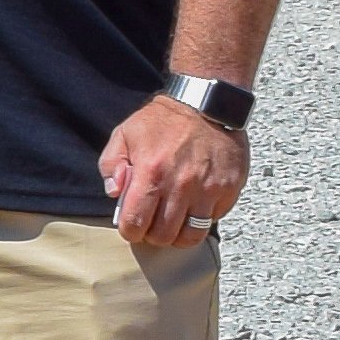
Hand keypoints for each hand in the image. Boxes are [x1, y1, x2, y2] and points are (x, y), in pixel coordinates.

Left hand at [97, 97, 247, 250]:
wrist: (205, 104)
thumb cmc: (162, 122)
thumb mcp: (124, 135)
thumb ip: (111, 166)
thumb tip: (114, 194)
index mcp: (151, 172)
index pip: (135, 224)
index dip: (130, 231)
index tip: (132, 226)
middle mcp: (181, 185)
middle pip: (164, 235)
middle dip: (153, 235)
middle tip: (152, 224)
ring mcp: (208, 189)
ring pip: (191, 235)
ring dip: (178, 235)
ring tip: (173, 222)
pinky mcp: (229, 189)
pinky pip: (214, 220)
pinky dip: (202, 219)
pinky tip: (194, 205)